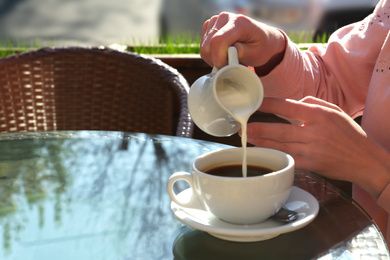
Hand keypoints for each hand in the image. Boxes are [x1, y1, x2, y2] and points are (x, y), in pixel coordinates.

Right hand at [200, 12, 285, 71]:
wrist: (262, 39)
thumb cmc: (261, 47)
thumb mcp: (257, 53)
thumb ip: (243, 52)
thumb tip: (229, 52)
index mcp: (239, 22)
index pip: (218, 41)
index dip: (218, 58)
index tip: (226, 68)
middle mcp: (225, 18)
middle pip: (208, 45)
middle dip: (216, 61)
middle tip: (229, 65)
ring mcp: (216, 20)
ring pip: (204, 47)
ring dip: (214, 59)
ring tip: (228, 59)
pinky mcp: (210, 26)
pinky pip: (203, 46)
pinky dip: (210, 55)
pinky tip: (222, 55)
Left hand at [245, 97, 389, 197]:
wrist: (365, 160)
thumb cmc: (349, 134)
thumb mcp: (335, 111)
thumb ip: (313, 103)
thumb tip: (294, 101)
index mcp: (319, 115)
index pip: (287, 107)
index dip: (268, 104)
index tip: (255, 103)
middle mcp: (314, 132)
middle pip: (279, 129)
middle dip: (258, 128)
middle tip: (242, 127)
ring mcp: (312, 150)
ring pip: (280, 145)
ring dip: (261, 142)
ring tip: (246, 138)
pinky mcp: (311, 165)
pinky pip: (288, 159)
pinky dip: (274, 155)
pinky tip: (262, 153)